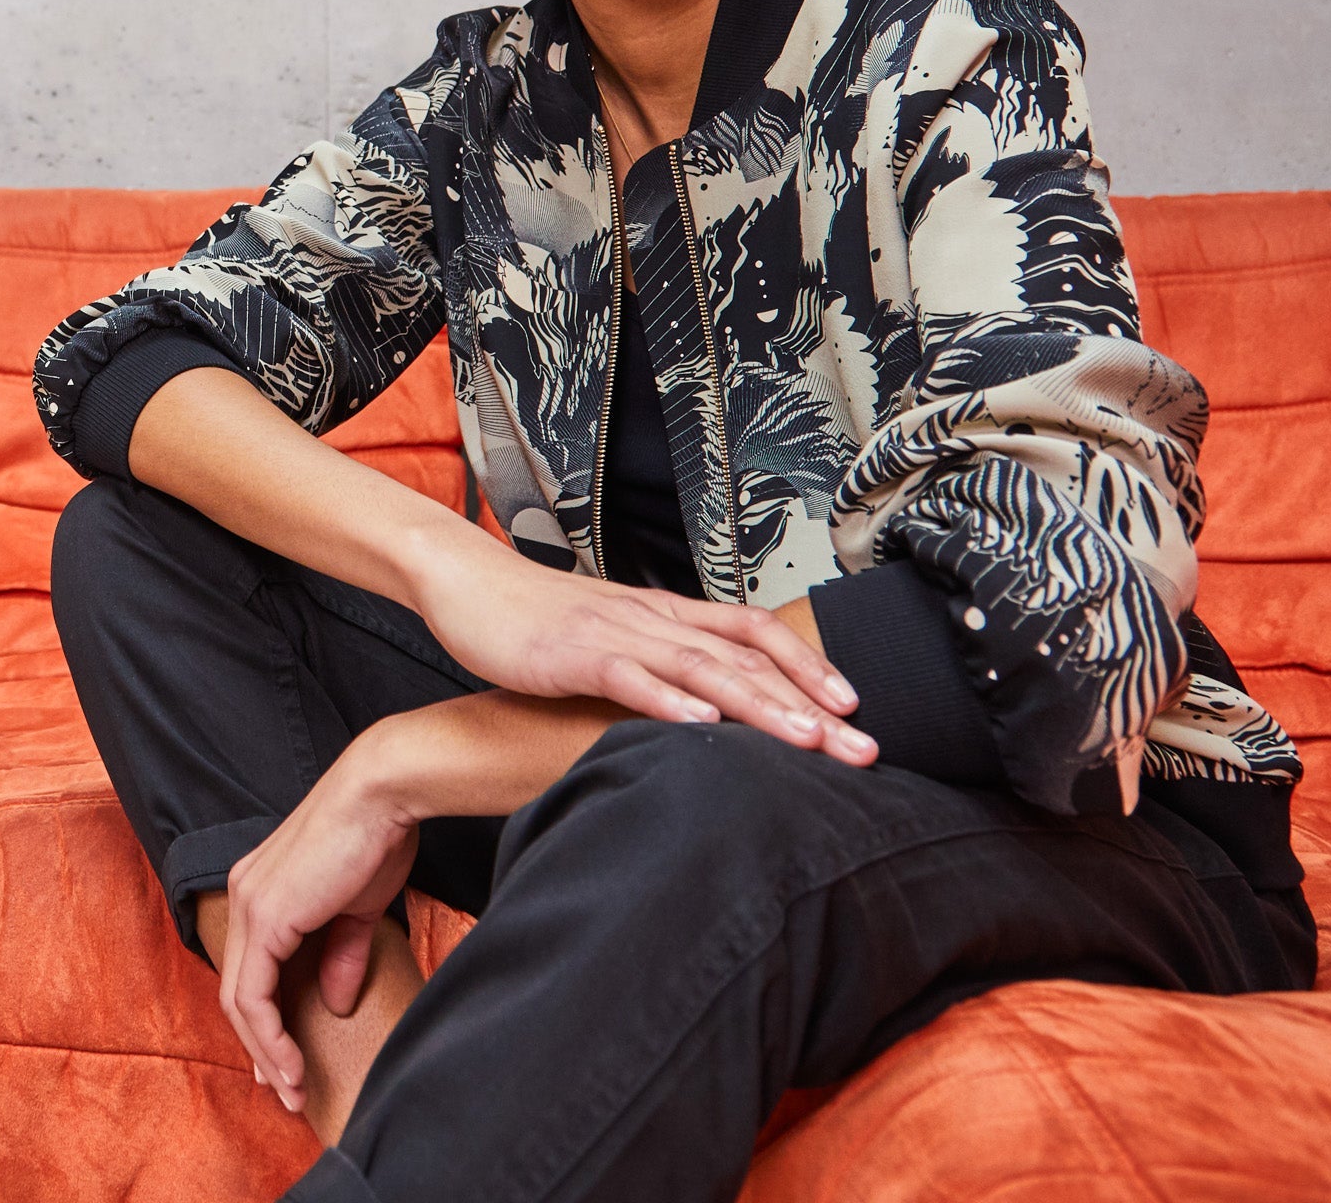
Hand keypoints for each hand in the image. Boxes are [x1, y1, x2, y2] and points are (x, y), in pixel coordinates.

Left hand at [220, 740, 416, 1111]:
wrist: (382, 791)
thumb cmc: (378, 834)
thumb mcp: (358, 906)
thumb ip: (341, 953)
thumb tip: (336, 1001)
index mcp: (262, 888)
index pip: (251, 968)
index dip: (265, 1020)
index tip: (284, 1059)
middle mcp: (244, 895)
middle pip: (239, 991)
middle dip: (261, 1047)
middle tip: (285, 1089)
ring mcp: (249, 906)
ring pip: (241, 1002)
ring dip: (266, 1051)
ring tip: (294, 1089)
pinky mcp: (265, 918)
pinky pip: (254, 998)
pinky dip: (270, 1037)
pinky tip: (292, 1063)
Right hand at [418, 530, 876, 765]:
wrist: (468, 582)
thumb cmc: (539, 622)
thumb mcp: (612, 643)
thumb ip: (659, 668)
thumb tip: (709, 711)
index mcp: (667, 614)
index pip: (756, 633)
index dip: (809, 666)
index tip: (854, 709)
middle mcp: (654, 617)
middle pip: (748, 657)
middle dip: (809, 703)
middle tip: (861, 748)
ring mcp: (615, 632)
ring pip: (702, 667)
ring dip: (759, 705)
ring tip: (806, 742)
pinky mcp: (572, 653)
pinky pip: (628, 677)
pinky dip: (668, 702)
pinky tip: (701, 728)